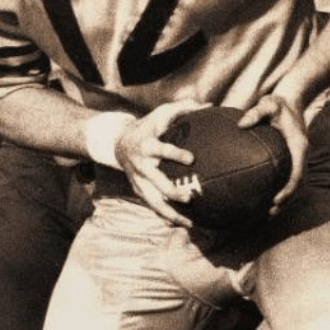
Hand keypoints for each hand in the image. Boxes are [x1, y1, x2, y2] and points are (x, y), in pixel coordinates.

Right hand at [114, 100, 209, 227]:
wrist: (119, 144)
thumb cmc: (148, 126)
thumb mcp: (161, 113)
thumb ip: (184, 108)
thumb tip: (210, 105)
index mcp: (147, 145)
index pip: (162, 150)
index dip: (175, 154)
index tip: (191, 159)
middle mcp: (141, 166)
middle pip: (156, 182)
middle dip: (172, 192)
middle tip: (190, 198)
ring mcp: (139, 181)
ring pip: (154, 201)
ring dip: (170, 213)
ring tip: (190, 223)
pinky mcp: (139, 191)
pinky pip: (153, 207)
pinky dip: (166, 217)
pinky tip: (182, 225)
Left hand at [237, 94, 306, 213]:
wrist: (292, 99)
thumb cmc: (279, 102)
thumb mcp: (268, 103)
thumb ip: (256, 112)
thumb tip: (240, 124)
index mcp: (299, 146)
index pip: (297, 173)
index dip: (288, 189)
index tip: (276, 200)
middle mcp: (301, 155)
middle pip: (297, 184)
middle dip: (285, 201)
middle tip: (269, 214)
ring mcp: (298, 158)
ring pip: (294, 184)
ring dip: (284, 200)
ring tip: (266, 214)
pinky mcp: (292, 159)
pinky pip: (288, 178)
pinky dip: (280, 190)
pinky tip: (264, 199)